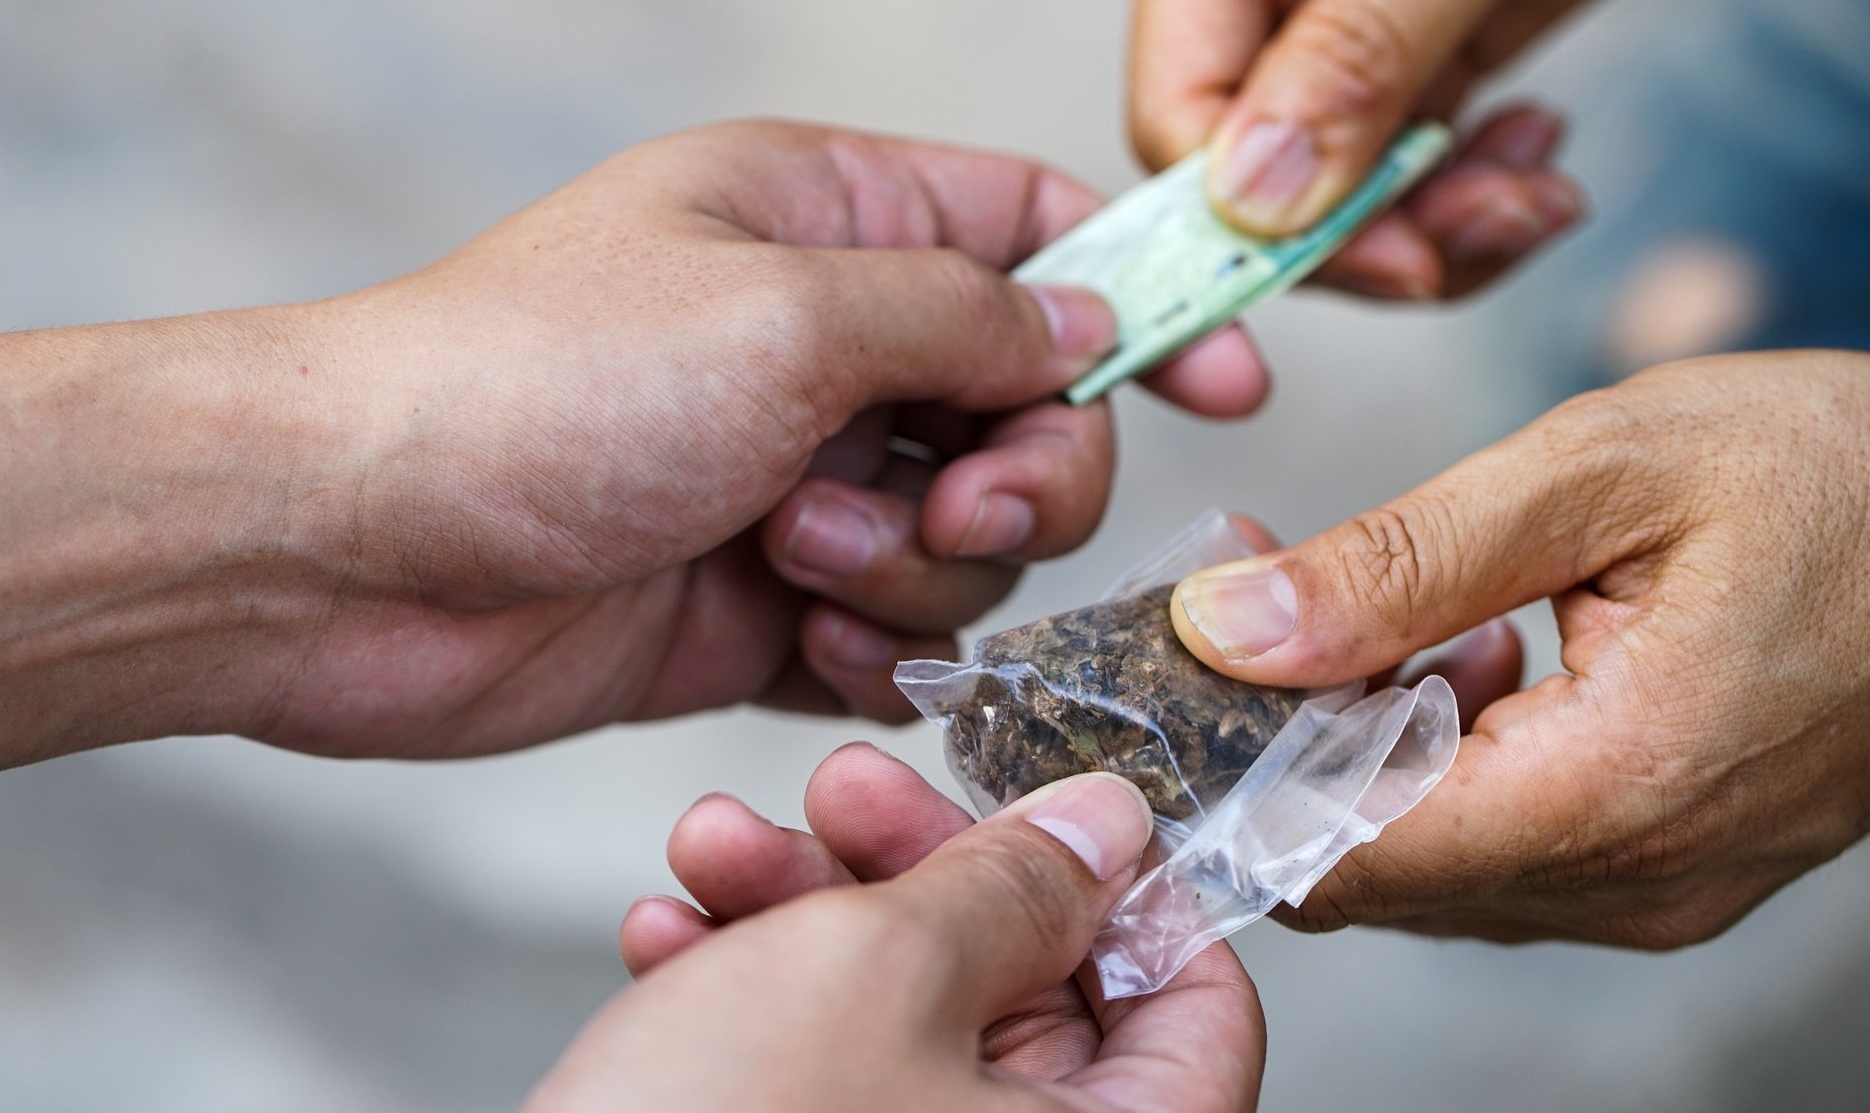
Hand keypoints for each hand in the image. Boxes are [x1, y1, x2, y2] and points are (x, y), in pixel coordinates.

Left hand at [259, 121, 1265, 756]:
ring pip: (971, 532)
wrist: (344, 551)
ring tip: (793, 560)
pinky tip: (793, 642)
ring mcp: (789, 475)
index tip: (1232, 382)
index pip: (1033, 228)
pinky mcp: (755, 601)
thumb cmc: (537, 384)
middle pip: (1030, 402)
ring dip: (917, 561)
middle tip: (939, 493)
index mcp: (821, 216)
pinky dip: (873, 646)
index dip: (1146, 295)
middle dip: (1017, 467)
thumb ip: (964, 313)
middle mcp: (815, 341)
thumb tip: (1087, 320)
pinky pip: (894, 630)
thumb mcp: (784, 310)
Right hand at [533, 745, 1264, 1110]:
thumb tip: (1107, 827)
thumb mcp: (877, 971)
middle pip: (1031, 993)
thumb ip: (1009, 884)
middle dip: (911, 868)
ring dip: (803, 911)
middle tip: (837, 789)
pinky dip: (752, 996)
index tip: (1040, 807)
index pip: (1199, 1011)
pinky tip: (670, 938)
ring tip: (710, 848)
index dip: (1126, 888)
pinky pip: (822, 1080)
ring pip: (905, 1021)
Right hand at [1129, 0, 1798, 295]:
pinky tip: (1536, 153)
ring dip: (1435, 225)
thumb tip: (1254, 194)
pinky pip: (1393, 177)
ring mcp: (1312, 21)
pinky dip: (1464, 198)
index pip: (1176, 107)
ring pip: (1324, 197)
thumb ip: (1367, 46)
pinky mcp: (1386, 57)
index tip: (1390, 258)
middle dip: (1372, 229)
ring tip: (1540, 191)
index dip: (1258, 214)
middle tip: (1499, 222)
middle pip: (1248, 176)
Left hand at [1166, 351, 1869, 946]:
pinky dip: (1448, 757)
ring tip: (1365, 605)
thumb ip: (1400, 559)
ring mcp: (1664, 887)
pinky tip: (1469, 645)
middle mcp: (1637, 880)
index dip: (1227, 779)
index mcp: (1613, 792)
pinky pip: (1508, 843)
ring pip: (1432, 859)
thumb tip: (1226, 628)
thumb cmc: (1839, 472)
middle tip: (1250, 605)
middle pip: (1371, 866)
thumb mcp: (1602, 466)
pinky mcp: (1678, 862)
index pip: (1339, 856)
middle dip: (1280, 745)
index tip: (1164, 685)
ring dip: (1363, 745)